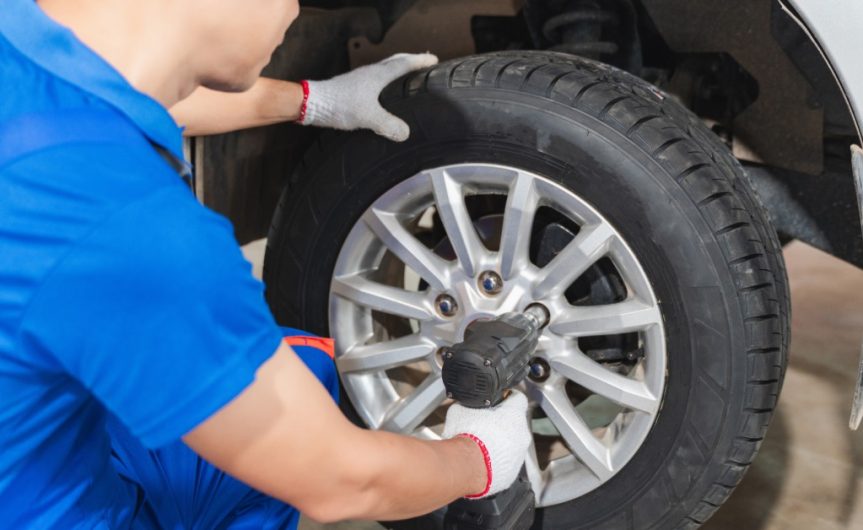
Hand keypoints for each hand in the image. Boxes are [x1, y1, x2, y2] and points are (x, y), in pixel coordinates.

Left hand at [299, 53, 437, 141]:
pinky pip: (376, 78)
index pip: (404, 64)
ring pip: (384, 69)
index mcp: (378, 75)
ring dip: (398, 69)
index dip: (420, 62)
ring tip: (407, 76)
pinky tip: (384, 92)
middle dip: (411, 61)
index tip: (433, 60)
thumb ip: (388, 125)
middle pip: (395, 61)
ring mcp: (360, 78)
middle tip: (423, 62)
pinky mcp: (353, 86)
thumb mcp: (368, 117)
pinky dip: (386, 79)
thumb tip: (405, 133)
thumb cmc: (338, 105)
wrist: (311, 103)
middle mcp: (370, 73)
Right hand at [442, 390, 531, 498]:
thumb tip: (465, 405)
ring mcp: (519, 455)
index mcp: (514, 413)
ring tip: (480, 446)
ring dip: (500, 444)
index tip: (499, 401)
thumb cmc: (467, 437)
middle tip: (484, 426)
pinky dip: (497, 462)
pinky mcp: (512, 473)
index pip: (518, 398)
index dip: (507, 399)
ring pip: (512, 445)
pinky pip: (506, 463)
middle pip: (515, 424)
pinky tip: (482, 460)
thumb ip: (469, 405)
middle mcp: (521, 433)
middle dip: (501, 424)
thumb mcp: (461, 409)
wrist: (466, 466)